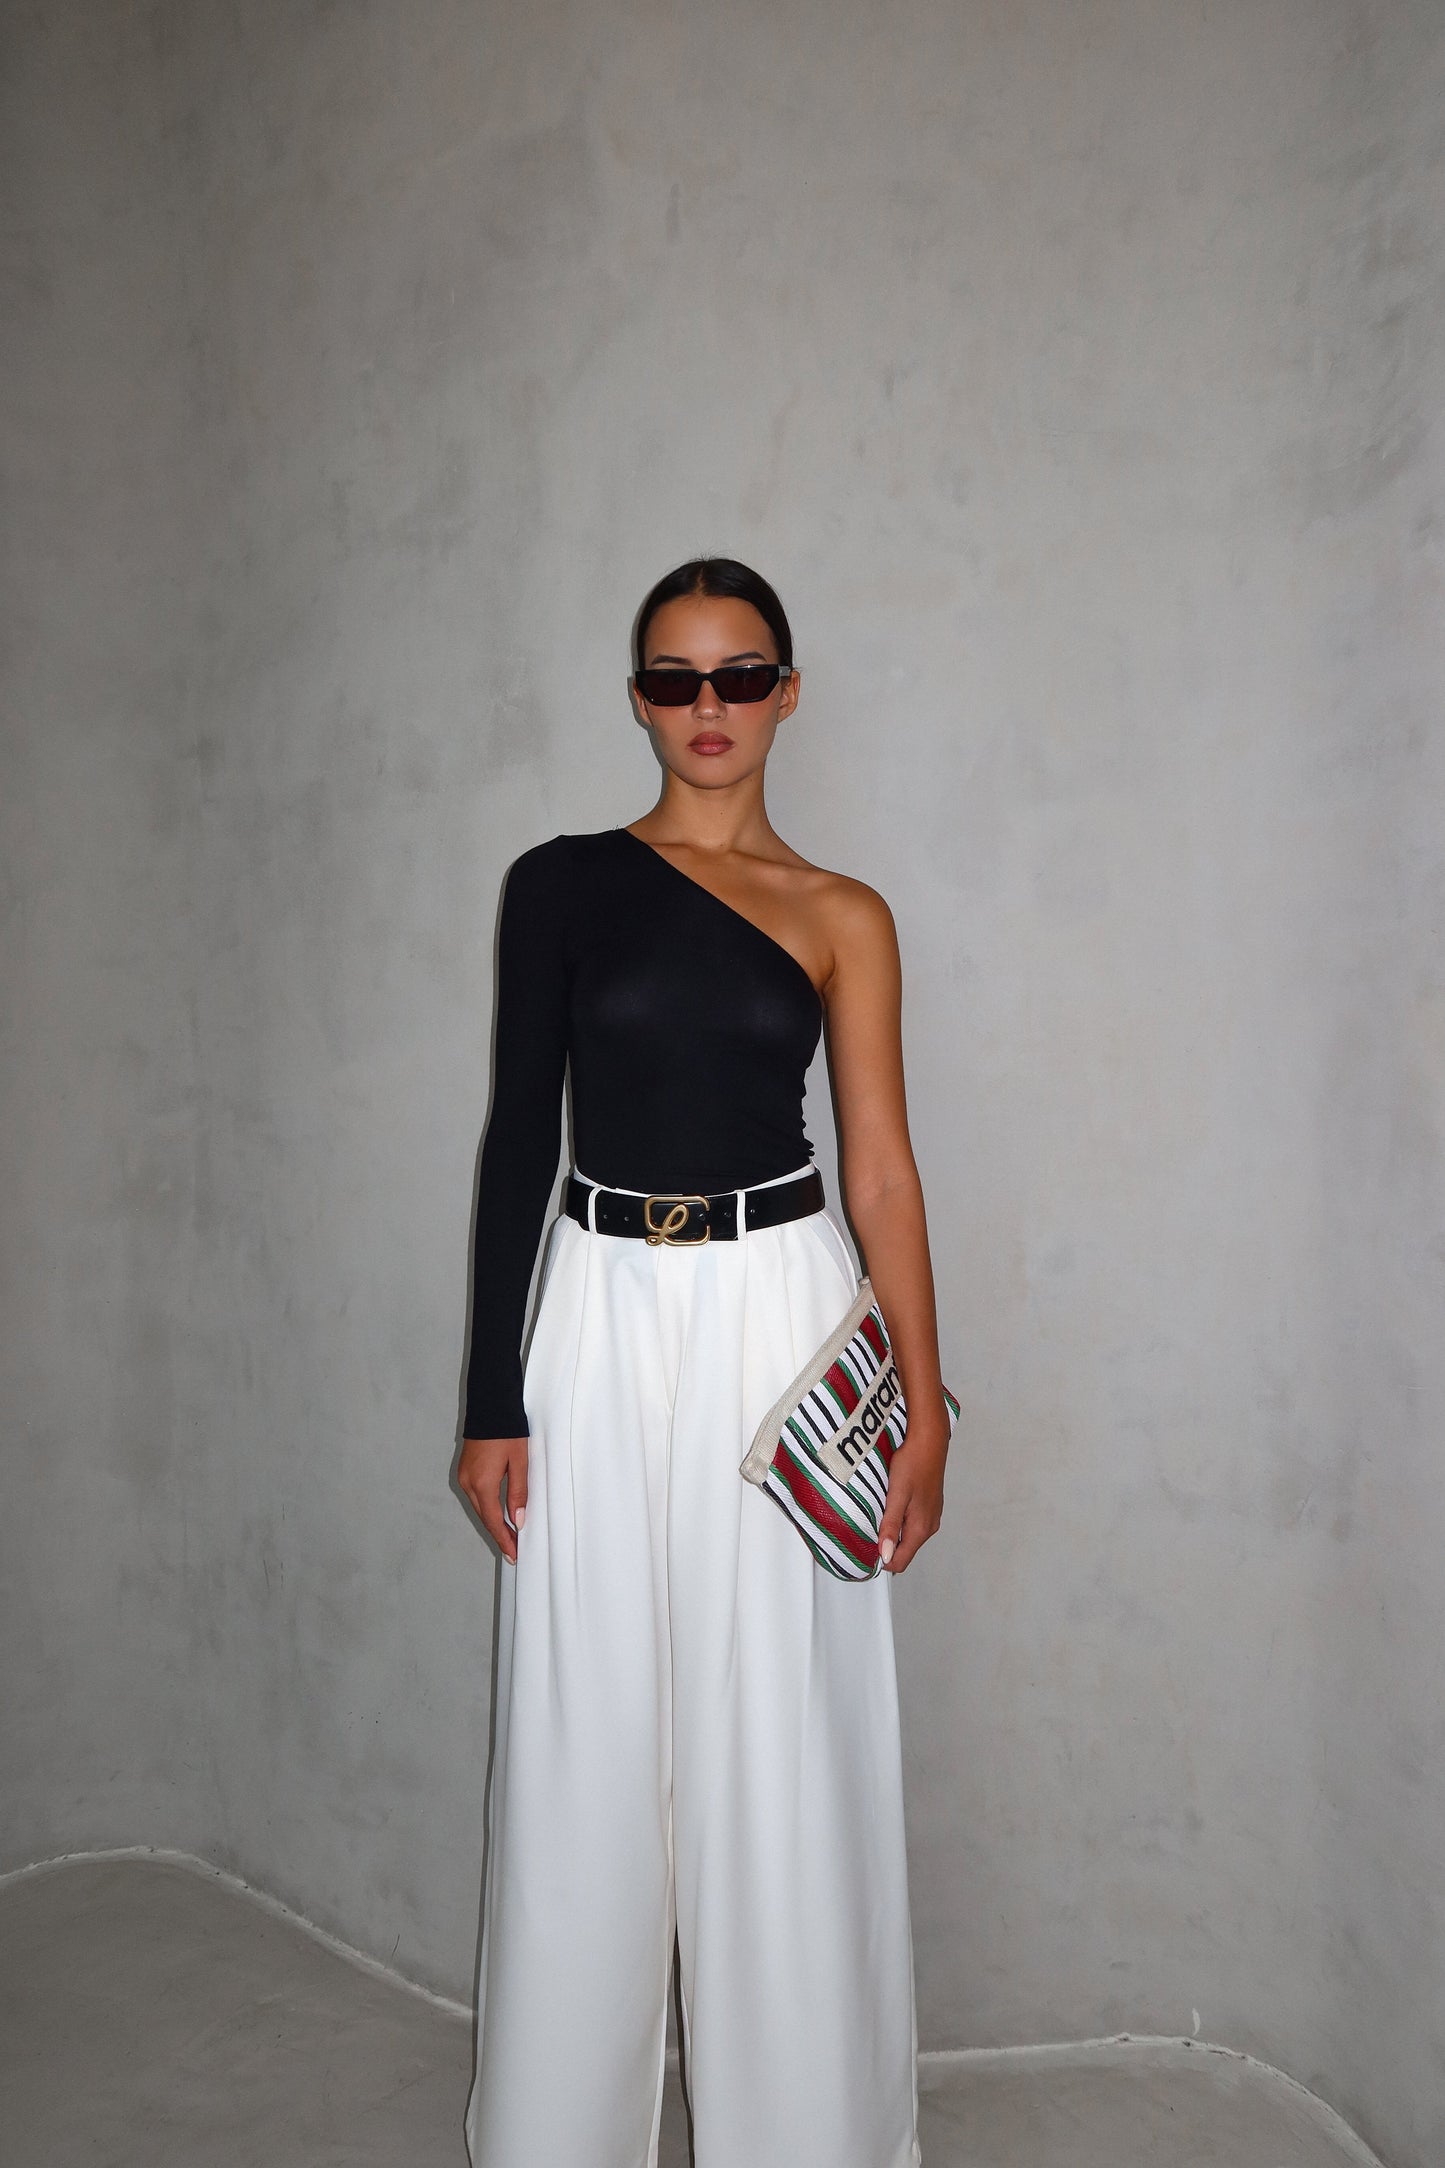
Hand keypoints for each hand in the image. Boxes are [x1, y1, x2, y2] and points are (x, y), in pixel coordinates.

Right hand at [458, 1434, 528, 1562]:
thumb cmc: (507, 1430)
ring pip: (479, 1508)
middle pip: (484, 1517)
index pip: (493, 1520)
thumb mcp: (520, 1462)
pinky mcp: (465, 1471)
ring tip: (509, 1536)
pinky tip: (498, 1514)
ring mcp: (464, 1477)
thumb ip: (518, 1493)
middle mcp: (468, 1483)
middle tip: (514, 1550)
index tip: (514, 1554)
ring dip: (493, 1522)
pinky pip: (476, 1496)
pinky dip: (487, 1508)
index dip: (504, 1539)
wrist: (490, 1406)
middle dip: (499, 1535)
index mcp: (482, 1483)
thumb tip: (518, 1520)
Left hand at [877, 1425, 947, 1573]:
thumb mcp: (897, 1496)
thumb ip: (891, 1527)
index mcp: (921, 1528)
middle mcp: (929, 1527)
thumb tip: (885, 1556)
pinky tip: (890, 1507)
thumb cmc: (913, 1465)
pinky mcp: (929, 1507)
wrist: (929, 1442)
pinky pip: (912, 1525)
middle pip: (904, 1552)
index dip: (880, 1561)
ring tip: (877, 1517)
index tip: (863, 1551)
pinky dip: (899, 1522)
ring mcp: (931, 1517)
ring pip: (907, 1538)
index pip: (900, 1562)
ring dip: (891, 1534)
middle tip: (865, 1532)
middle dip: (885, 1548)